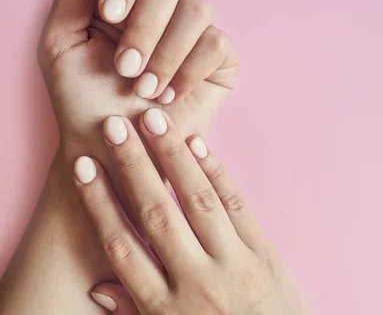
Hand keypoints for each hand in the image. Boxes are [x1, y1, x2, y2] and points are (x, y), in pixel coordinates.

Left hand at [39, 0, 237, 164]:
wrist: (114, 149)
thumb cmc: (83, 101)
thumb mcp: (62, 45)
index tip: (108, 13)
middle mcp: (161, 5)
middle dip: (145, 25)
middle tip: (124, 67)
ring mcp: (193, 30)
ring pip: (197, 8)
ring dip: (167, 52)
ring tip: (145, 89)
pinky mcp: (220, 58)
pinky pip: (217, 43)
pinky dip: (190, 70)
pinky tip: (170, 96)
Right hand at [72, 109, 311, 313]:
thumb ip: (138, 310)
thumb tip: (101, 287)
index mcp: (167, 308)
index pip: (123, 246)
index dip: (100, 203)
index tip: (85, 167)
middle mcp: (198, 282)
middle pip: (158, 214)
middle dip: (134, 167)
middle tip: (115, 127)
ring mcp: (234, 263)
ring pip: (198, 201)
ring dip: (174, 157)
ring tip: (154, 122)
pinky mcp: (263, 251)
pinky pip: (237, 204)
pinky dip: (217, 172)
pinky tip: (199, 145)